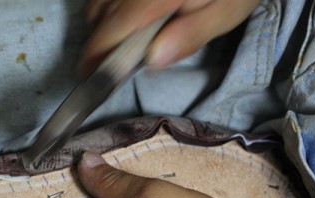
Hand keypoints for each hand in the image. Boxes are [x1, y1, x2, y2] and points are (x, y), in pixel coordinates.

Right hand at [78, 0, 260, 72]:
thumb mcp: (228, 12)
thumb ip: (191, 35)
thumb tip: (152, 61)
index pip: (117, 25)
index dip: (97, 51)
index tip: (86, 73)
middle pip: (102, 10)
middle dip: (99, 40)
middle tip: (106, 63)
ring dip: (101, 20)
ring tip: (116, 41)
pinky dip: (108, 3)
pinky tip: (123, 14)